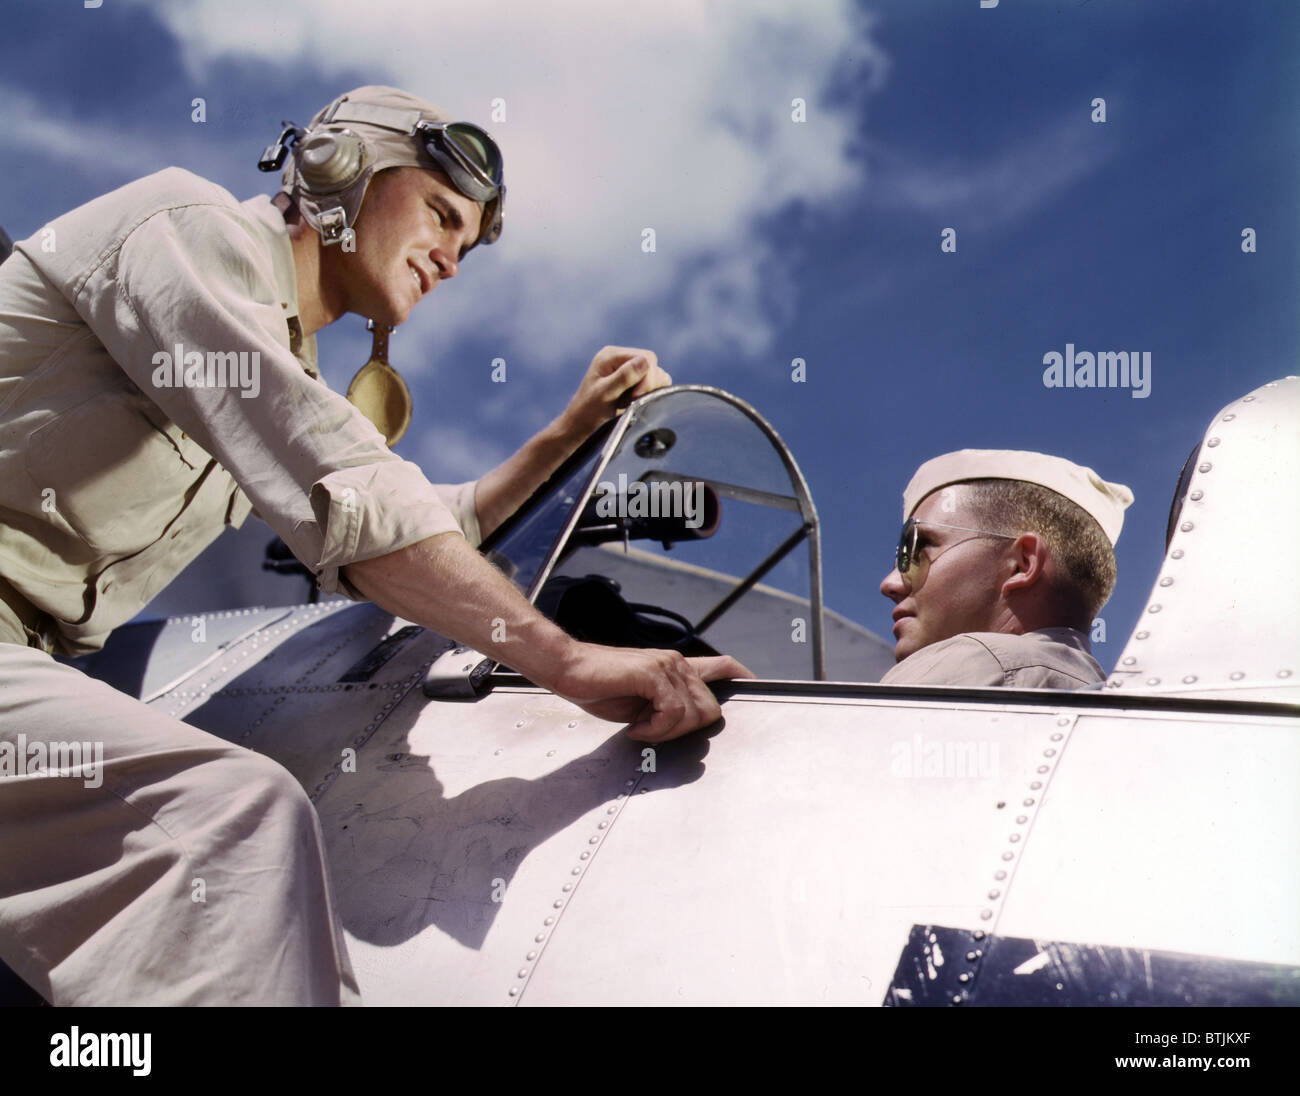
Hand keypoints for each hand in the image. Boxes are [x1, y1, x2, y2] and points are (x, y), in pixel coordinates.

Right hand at [550, 644, 754, 742]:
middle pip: (710, 708)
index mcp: (675, 668)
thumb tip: (683, 724)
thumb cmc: (598, 686)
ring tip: (639, 727)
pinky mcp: (652, 674)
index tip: (755, 688)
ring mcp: (666, 666)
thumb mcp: (639, 702)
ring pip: (692, 714)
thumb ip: (664, 707)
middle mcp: (677, 663)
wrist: (567, 668)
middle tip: (653, 732)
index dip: (743, 678)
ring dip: (665, 732)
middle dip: (685, 730)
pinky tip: (635, 727)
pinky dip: (654, 729)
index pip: (723, 665)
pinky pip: (672, 713)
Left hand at [557, 345, 672, 440]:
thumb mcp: (605, 393)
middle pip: (652, 364)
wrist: (580, 424)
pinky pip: (653, 382)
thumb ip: (625, 376)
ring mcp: (627, 368)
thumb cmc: (588, 410)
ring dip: (648, 390)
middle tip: (630, 400)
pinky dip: (648, 393)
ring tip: (629, 401)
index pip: (645, 357)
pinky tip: (633, 401)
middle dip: (647, 385)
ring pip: (656, 373)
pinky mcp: (633, 380)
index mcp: (611, 355)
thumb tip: (646, 361)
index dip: (647, 378)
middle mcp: (620, 358)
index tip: (634, 396)